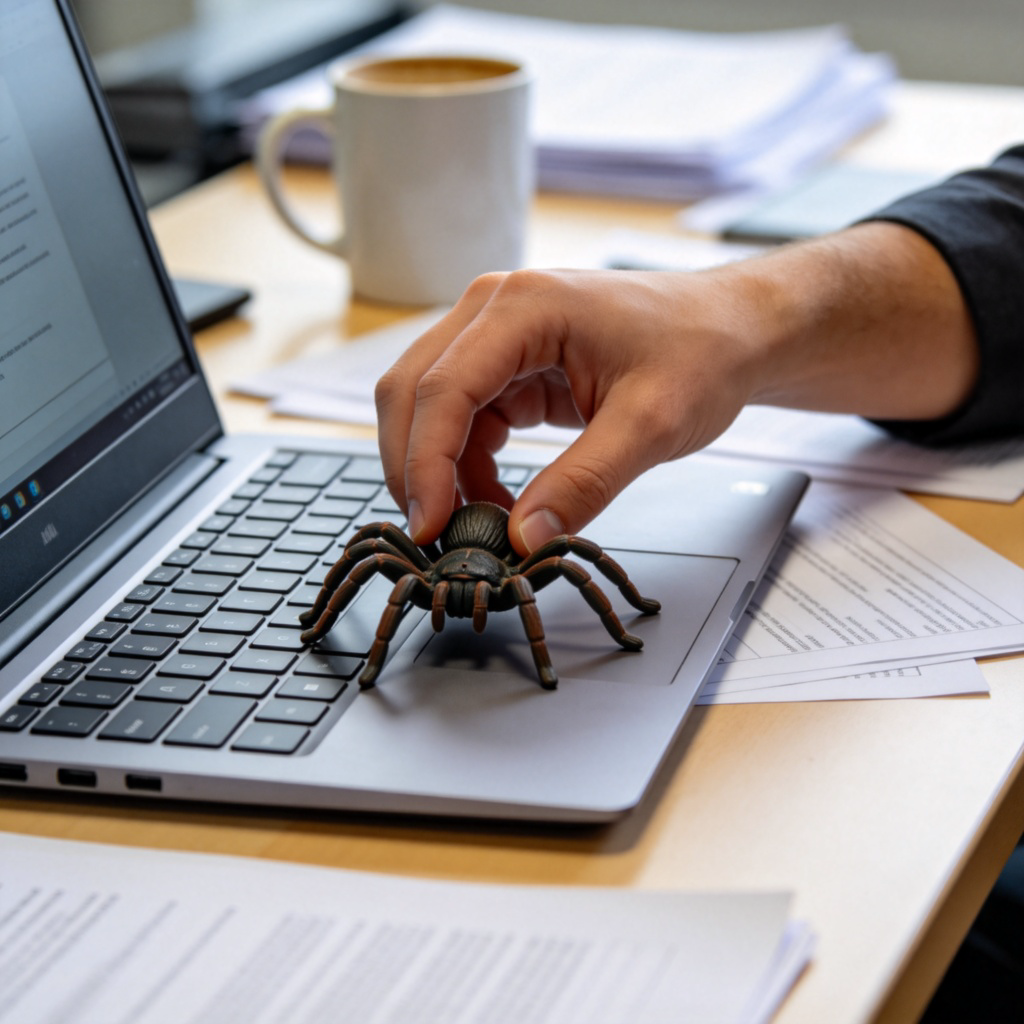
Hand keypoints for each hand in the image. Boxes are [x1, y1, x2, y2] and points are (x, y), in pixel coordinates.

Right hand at [375, 266, 764, 553]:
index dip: (425, 464)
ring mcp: (495, 335)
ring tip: (477, 527)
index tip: (430, 527)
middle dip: (414, 469)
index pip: (444, 389)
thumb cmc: (702, 350)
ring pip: (428, 409)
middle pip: (413, 391)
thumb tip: (525, 538)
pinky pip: (462, 421)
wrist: (731, 331)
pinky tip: (495, 502)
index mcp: (524, 306)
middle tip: (436, 537)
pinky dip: (465, 468)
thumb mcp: (652, 424)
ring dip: (437, 472)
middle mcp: (495, 310)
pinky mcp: (507, 367)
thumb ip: (585, 482)